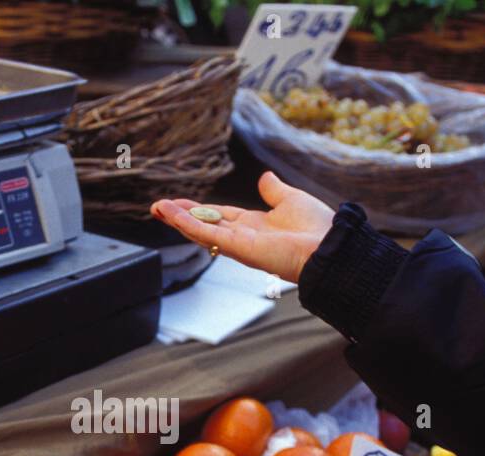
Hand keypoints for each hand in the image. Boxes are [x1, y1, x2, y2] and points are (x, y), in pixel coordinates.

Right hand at [150, 172, 334, 283]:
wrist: (328, 247)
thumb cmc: (316, 228)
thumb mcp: (291, 199)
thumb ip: (274, 191)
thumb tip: (265, 178)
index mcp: (254, 226)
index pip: (219, 216)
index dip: (198, 209)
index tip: (178, 204)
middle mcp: (243, 236)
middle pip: (204, 224)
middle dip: (180, 216)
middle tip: (157, 207)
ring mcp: (238, 244)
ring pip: (201, 230)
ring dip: (178, 219)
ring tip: (157, 208)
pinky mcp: (238, 247)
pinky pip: (208, 233)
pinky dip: (189, 224)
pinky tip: (172, 214)